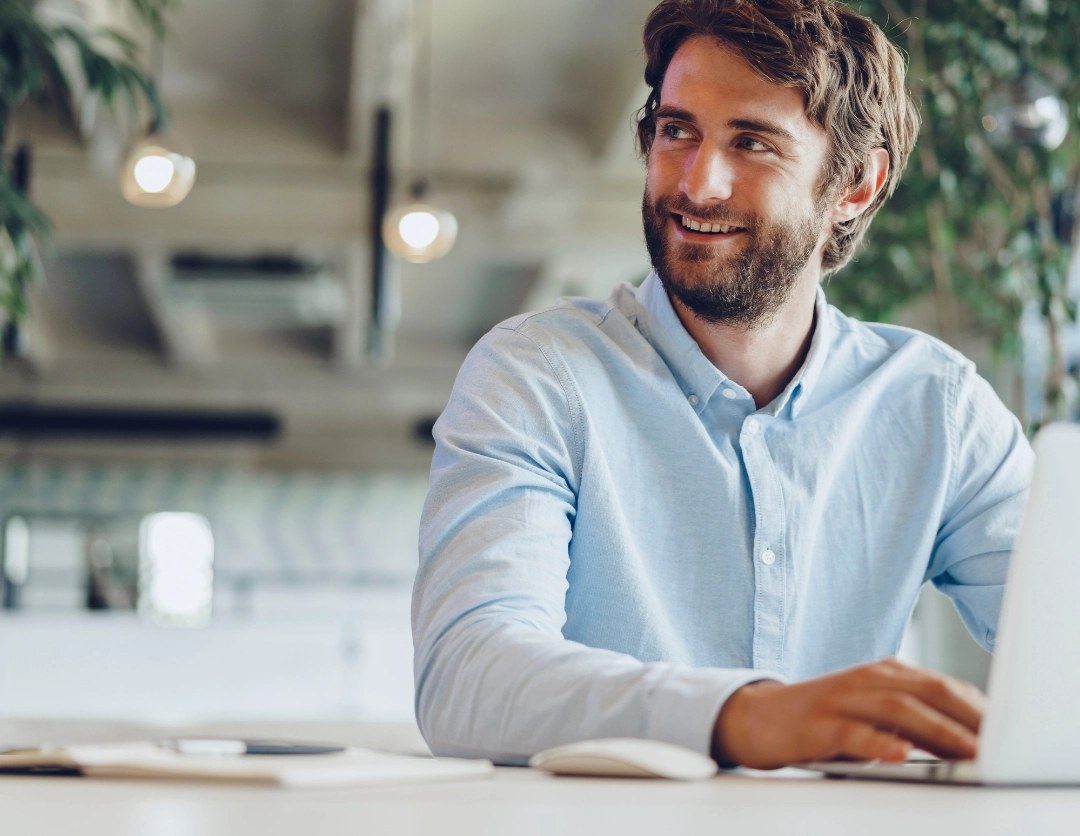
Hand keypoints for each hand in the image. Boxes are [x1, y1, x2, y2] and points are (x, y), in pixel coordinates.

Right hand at [712, 657, 985, 768]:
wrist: (757, 716)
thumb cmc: (823, 717)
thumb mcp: (870, 709)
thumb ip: (911, 716)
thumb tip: (966, 738)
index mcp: (883, 672)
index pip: (943, 685)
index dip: (977, 708)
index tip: (1003, 732)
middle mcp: (865, 679)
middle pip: (928, 691)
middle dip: (967, 718)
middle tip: (996, 744)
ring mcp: (840, 699)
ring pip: (897, 709)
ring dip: (937, 732)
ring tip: (967, 752)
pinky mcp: (817, 725)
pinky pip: (852, 733)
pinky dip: (879, 743)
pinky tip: (900, 754)